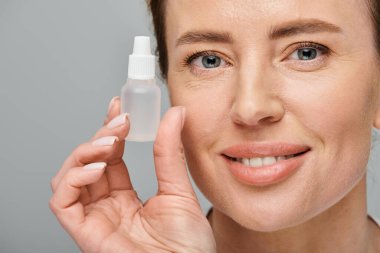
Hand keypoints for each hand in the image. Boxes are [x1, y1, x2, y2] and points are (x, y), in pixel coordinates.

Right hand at [49, 97, 215, 252]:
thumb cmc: (187, 247)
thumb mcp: (179, 190)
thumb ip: (170, 153)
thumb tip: (176, 114)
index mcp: (125, 198)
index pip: (109, 158)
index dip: (110, 131)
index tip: (121, 108)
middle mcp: (106, 207)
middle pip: (86, 163)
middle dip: (99, 136)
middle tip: (120, 121)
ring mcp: (95, 219)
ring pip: (67, 177)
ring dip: (84, 152)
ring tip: (110, 143)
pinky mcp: (86, 234)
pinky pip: (62, 201)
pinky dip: (74, 178)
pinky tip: (99, 167)